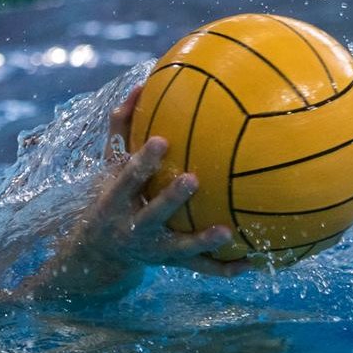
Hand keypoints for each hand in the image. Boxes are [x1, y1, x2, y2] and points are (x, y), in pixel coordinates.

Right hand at [76, 85, 250, 277]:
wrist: (100, 253)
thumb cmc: (111, 195)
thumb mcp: (108, 166)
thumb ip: (122, 128)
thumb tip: (141, 84)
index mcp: (114, 203)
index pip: (125, 180)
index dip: (140, 163)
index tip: (161, 141)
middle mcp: (131, 229)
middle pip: (150, 215)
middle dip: (169, 199)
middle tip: (193, 180)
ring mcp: (152, 250)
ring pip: (178, 248)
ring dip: (201, 241)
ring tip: (227, 231)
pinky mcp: (170, 265)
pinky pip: (200, 268)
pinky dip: (224, 267)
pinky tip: (252, 262)